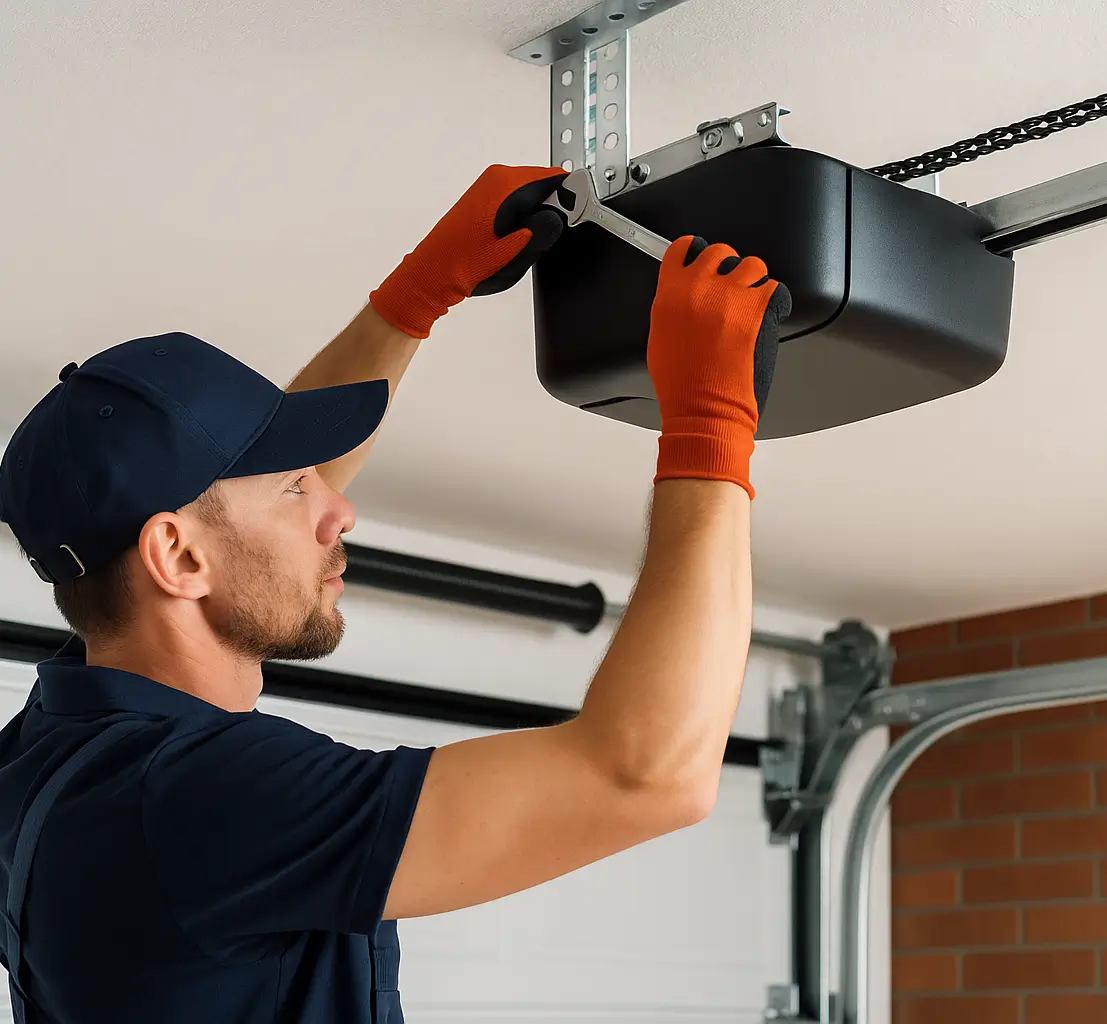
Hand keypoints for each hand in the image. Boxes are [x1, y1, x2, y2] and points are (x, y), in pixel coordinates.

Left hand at [369, 164, 567, 338]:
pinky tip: (516, 240)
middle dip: (555, 207)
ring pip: (532, 194)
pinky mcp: (484, 199)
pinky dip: (525, 216)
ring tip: (528, 242)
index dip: (572, 197)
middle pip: (544, 183)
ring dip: (539, 214)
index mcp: (506, 184)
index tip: (578, 218)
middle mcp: (497, 178)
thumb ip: (543, 230)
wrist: (433, 274)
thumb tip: (560, 215)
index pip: (556, 177)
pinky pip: (517, 200)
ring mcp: (489, 187)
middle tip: (551, 237)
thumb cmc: (466, 266)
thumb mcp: (515, 252)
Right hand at [646, 236, 791, 497]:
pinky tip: (769, 315)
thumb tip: (684, 298)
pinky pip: (775, 288)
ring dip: (753, 282)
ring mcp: (732, 295)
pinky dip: (775, 301)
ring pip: (751, 265)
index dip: (695, 253)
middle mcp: (700, 287)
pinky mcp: (759, 309)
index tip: (701, 261)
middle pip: (720, 252)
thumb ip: (672, 309)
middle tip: (729, 291)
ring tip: (751, 304)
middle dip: (726, 269)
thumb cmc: (681, 384)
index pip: (683, 249)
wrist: (703, 409)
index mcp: (671, 293)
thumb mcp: (661, 339)